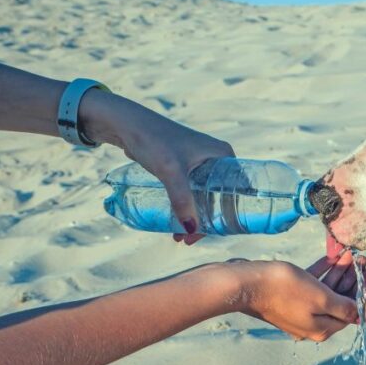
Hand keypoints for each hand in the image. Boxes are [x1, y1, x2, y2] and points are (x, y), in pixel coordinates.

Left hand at [80, 90, 233, 243]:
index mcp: (224, 156)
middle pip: (220, 197)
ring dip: (194, 217)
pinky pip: (191, 193)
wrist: (127, 124)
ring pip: (204, 197)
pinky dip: (185, 208)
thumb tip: (191, 230)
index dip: (231, 214)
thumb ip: (181, 199)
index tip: (218, 233)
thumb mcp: (171, 171)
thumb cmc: (154, 140)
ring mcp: (200, 163)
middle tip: (190, 239)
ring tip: (179, 236)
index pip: (238, 189)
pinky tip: (176, 222)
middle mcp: (216, 159)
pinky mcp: (184, 167)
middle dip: (207, 221)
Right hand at [221, 248, 365, 341]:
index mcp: (322, 328)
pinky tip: (332, 255)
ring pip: (327, 290)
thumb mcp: (320, 298)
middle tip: (363, 258)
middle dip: (353, 277)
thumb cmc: (284, 290)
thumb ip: (343, 307)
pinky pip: (312, 284)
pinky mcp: (289, 298)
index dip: (365, 288)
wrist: (247, 284)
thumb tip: (360, 316)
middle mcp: (312, 323)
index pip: (352, 310)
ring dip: (340, 271)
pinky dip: (323, 271)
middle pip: (340, 299)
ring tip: (350, 253)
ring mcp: (300, 310)